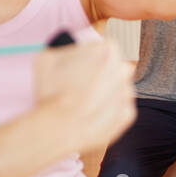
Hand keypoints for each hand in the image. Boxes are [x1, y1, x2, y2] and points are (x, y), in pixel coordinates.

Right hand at [32, 40, 135, 154]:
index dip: (90, 56)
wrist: (59, 129)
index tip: (80, 65)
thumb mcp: (47, 57)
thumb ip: (64, 49)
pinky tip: (90, 114)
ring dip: (106, 92)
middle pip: (115, 66)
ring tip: (83, 102)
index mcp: (107, 51)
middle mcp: (123, 70)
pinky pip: (119, 108)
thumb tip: (68, 51)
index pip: (104, 47)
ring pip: (118, 88)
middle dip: (102, 72)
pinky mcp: (126, 115)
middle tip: (82, 84)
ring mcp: (127, 93)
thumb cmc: (51, 92)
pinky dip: (108, 111)